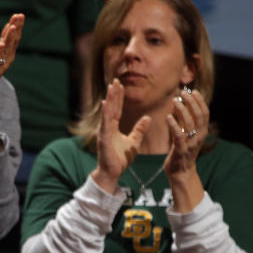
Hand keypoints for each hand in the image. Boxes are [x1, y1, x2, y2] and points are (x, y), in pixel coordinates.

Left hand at [0, 14, 23, 111]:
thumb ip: (0, 43)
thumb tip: (8, 28)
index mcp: (4, 55)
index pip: (12, 38)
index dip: (16, 27)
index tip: (19, 15)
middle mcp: (4, 60)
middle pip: (12, 42)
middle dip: (16, 29)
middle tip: (20, 16)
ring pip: (5, 50)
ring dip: (9, 38)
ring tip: (13, 26)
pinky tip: (1, 45)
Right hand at [90, 79, 150, 193]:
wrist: (113, 172)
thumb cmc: (120, 159)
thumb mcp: (134, 142)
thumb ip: (140, 129)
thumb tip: (148, 118)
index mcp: (113, 128)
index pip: (117, 109)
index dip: (119, 97)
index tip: (121, 85)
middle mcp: (107, 127)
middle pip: (111, 107)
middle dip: (113, 94)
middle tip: (115, 80)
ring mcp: (104, 132)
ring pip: (108, 112)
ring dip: (109, 99)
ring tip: (111, 87)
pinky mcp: (103, 138)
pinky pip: (105, 123)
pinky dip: (105, 113)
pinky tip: (106, 104)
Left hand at [164, 88, 208, 176]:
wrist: (181, 173)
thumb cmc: (182, 152)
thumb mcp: (186, 135)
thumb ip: (185, 122)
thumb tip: (181, 105)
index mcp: (202, 132)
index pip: (204, 114)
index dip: (200, 102)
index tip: (193, 91)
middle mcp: (199, 137)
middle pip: (199, 116)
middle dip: (192, 102)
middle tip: (183, 93)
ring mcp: (191, 144)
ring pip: (190, 124)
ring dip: (182, 111)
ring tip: (175, 101)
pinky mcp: (181, 151)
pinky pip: (179, 136)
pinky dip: (174, 125)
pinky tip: (168, 117)